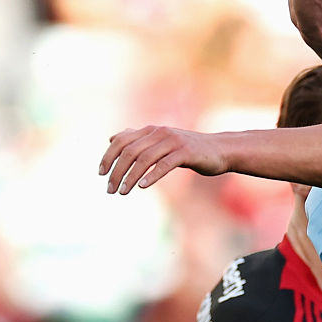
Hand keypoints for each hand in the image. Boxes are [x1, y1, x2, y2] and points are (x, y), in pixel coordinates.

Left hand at [99, 126, 227, 193]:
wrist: (220, 150)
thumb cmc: (189, 149)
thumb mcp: (162, 142)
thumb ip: (138, 139)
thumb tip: (112, 138)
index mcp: (152, 130)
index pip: (122, 140)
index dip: (108, 156)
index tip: (100, 173)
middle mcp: (161, 132)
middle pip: (130, 151)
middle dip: (116, 171)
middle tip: (109, 189)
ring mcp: (174, 141)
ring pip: (144, 159)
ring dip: (130, 177)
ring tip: (122, 192)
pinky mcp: (186, 152)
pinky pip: (164, 164)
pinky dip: (151, 175)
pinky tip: (142, 186)